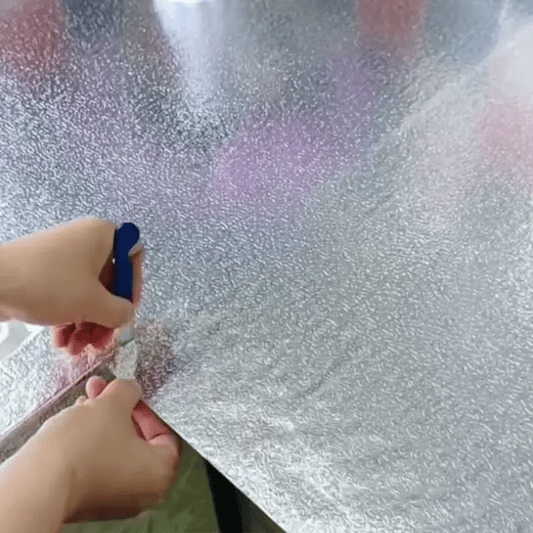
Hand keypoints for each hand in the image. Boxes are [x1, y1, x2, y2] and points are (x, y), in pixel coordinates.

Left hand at [0, 217, 142, 355]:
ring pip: (88, 294)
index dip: (133, 287)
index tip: (125, 310)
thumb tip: (127, 316)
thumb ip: (120, 312)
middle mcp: (86, 243)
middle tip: (100, 341)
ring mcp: (64, 259)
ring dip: (88, 325)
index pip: (133, 257)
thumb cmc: (49, 284)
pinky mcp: (45, 275)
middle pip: (110, 283)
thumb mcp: (92, 302)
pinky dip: (70, 319)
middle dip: (105, 317)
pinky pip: (68, 296)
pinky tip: (62, 342)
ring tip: (76, 348)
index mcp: (102, 236)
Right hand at [33, 377, 180, 522]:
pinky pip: (98, 461)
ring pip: (115, 446)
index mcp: (160, 472)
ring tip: (88, 397)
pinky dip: (91, 438)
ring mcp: (115, 498)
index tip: (134, 394)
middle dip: (120, 407)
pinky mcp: (90, 498)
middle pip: (138, 437)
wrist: (38, 483)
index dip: (148, 407)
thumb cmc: (84, 447)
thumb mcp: (113, 404)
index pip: (166, 432)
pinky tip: (78, 416)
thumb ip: (129, 392)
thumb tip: (130, 389)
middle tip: (108, 389)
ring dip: (103, 418)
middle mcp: (143, 491)